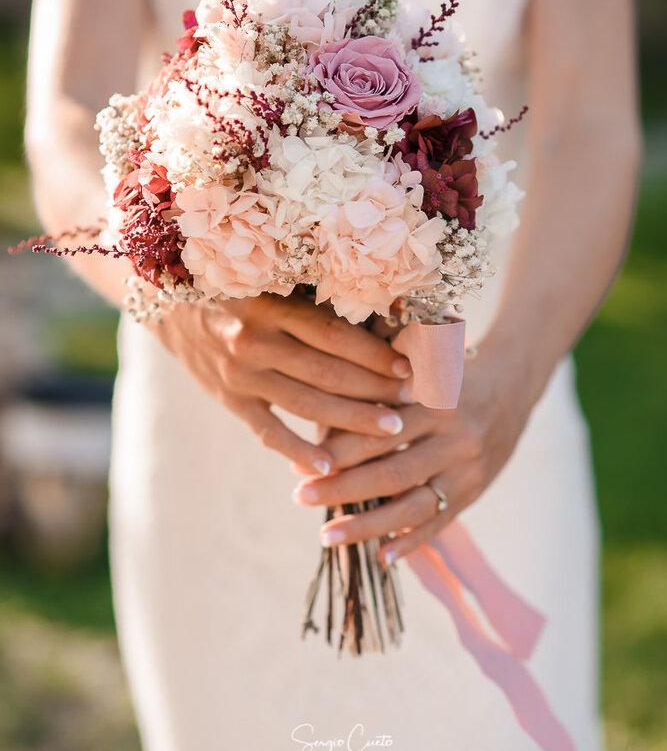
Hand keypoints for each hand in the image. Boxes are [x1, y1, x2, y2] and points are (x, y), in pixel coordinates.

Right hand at [150, 292, 413, 476]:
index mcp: (272, 305)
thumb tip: (379, 315)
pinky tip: (329, 466)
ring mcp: (241, 374)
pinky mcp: (230, 400)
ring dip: (352, 421)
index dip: (375, 353)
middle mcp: (256, 341)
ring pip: (306, 404)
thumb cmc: (238, 289)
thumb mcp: (270, 284)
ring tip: (390, 431)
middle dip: (375, 389)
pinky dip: (298, 451)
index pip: (335, 335)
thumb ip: (312, 302)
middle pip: (328, 373)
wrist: (170, 304)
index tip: (408, 365)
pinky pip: (269, 431)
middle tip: (412, 402)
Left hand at [290, 348, 531, 563]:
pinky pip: (439, 523)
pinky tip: (380, 559)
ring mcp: (466, 470)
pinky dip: (410, 544)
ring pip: (412, 506)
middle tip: (298, 496)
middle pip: (390, 472)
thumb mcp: (421, 366)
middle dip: (340, 489)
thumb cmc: (449, 370)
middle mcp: (453, 438)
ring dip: (367, 526)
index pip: (378, 431)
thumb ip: (379, 385)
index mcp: (435, 401)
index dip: (336, 448)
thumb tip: (319, 412)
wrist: (512, 384)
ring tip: (326, 537)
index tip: (297, 461)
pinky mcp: (474, 492)